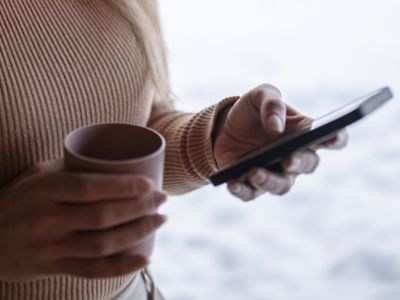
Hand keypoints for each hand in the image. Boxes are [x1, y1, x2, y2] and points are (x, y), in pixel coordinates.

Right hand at [0, 159, 166, 278]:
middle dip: (139, 208)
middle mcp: (46, 220)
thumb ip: (71, 170)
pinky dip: (121, 267)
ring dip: (137, 233)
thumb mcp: (38, 176)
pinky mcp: (53, 267)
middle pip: (102, 217)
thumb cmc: (19, 198)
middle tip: (162, 199)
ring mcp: (50, 248)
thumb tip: (114, 160)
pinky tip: (145, 259)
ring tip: (161, 220)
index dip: (123, 187)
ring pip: (102, 244)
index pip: (89, 188)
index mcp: (43, 191)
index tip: (149, 184)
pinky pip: (91, 271)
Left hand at [214, 84, 347, 200]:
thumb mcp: (259, 96)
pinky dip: (242, 190)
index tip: (333, 136)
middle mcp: (294, 157)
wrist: (224, 127)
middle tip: (288, 159)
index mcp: (303, 133)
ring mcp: (274, 174)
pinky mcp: (251, 185)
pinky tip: (232, 183)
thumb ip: (271, 104)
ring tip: (254, 172)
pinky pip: (250, 194)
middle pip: (307, 165)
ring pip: (281, 186)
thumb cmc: (250, 112)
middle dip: (299, 163)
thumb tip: (276, 127)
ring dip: (269, 181)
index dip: (336, 139)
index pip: (331, 138)